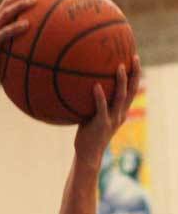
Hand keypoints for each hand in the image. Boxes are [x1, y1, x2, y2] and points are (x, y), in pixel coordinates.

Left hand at [74, 54, 140, 170]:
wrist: (88, 155)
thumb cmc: (87, 135)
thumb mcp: (91, 117)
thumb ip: (90, 104)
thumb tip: (79, 87)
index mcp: (120, 112)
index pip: (131, 91)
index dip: (135, 77)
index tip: (134, 61)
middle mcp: (120, 114)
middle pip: (132, 91)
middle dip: (135, 74)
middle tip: (135, 58)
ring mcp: (112, 119)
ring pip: (121, 97)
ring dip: (121, 81)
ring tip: (120, 66)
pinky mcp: (102, 124)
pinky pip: (102, 107)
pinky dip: (100, 96)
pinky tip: (96, 85)